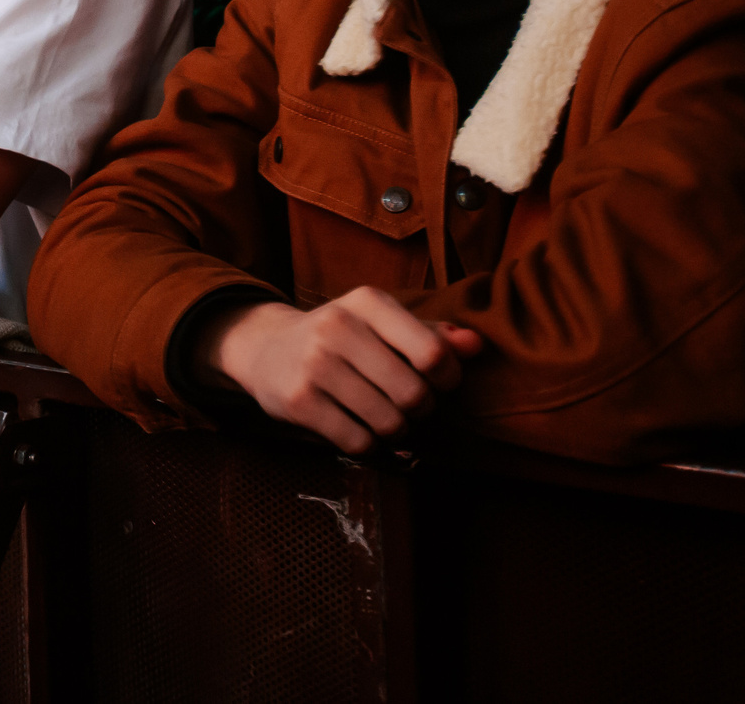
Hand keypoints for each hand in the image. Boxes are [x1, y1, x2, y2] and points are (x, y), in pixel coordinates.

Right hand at [197, 287, 484, 452]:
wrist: (266, 348)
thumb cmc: (341, 337)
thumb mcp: (381, 323)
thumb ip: (431, 334)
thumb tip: (477, 345)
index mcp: (368, 302)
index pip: (433, 353)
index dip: (448, 378)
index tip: (437, 381)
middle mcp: (338, 327)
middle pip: (414, 395)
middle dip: (420, 408)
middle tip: (407, 403)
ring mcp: (315, 365)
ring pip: (389, 423)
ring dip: (395, 429)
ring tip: (381, 414)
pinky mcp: (299, 401)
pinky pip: (359, 441)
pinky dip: (368, 444)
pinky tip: (357, 426)